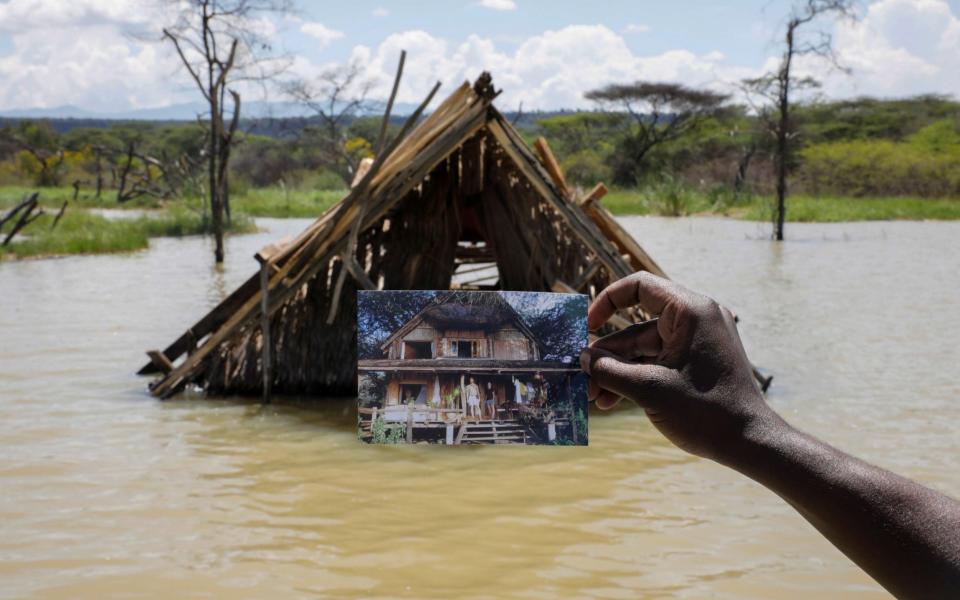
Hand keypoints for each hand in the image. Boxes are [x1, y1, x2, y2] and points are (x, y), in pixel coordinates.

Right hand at [580, 272, 775, 463]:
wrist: (749, 442)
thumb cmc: (705, 411)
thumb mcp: (648, 389)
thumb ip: (608, 370)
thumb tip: (580, 358)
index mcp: (690, 311)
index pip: (640, 286)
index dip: (607, 301)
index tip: (586, 326)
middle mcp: (696, 318)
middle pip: (637, 326)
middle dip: (607, 354)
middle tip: (581, 377)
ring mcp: (698, 341)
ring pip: (645, 348)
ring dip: (618, 371)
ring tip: (593, 397)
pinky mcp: (698, 361)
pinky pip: (659, 361)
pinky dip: (637, 376)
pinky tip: (612, 399)